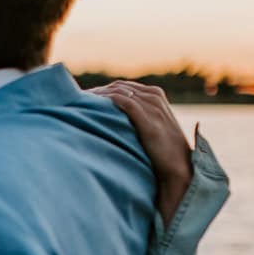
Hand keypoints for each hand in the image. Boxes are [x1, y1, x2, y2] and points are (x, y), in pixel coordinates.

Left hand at [90, 80, 192, 224]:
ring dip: (97, 95)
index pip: (122, 86)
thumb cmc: (162, 153)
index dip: (102, 91)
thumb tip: (111, 122)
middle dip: (96, 91)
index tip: (83, 99)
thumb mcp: (151, 129)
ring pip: (117, 91)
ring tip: (77, 103)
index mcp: (155, 95)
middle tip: (75, 100)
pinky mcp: (148, 117)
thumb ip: (136, 119)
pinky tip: (90, 107)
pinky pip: (121, 101)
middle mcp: (154, 96)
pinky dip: (104, 101)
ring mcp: (152, 105)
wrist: (179, 168)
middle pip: (117, 86)